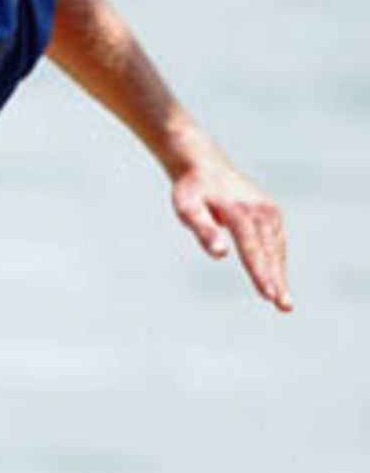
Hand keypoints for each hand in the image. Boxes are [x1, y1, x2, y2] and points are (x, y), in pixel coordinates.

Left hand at [172, 159, 291, 311]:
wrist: (202, 165)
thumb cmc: (191, 191)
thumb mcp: (188, 210)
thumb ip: (204, 231)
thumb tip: (220, 254)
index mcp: (240, 211)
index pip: (252, 248)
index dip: (261, 273)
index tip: (269, 295)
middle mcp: (259, 209)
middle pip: (269, 251)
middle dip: (277, 280)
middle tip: (284, 307)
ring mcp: (267, 209)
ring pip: (277, 247)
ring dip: (280, 273)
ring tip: (283, 301)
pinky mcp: (269, 210)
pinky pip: (277, 239)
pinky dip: (278, 258)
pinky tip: (277, 276)